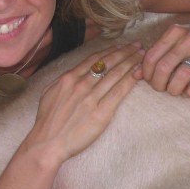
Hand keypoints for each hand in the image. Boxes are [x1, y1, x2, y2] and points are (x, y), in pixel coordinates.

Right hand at [23, 42, 143, 164]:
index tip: (121, 46)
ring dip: (131, 62)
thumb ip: (64, 82)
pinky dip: (130, 80)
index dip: (110, 51)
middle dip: (125, 52)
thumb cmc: (47, 122)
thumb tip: (74, 74)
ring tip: (142, 55)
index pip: (94, 59)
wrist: (47, 143)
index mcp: (68, 78)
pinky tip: (139, 73)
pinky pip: (119, 92)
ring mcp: (91, 98)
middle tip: (138, 45)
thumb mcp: (49, 93)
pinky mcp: (101, 113)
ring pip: (115, 74)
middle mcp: (81, 85)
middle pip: (108, 63)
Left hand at [141, 22, 189, 96]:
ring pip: (180, 78)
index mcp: (175, 33)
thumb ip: (156, 54)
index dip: (146, 73)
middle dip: (158, 84)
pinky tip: (189, 91)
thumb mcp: (174, 40)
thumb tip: (134, 74)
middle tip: (161, 88)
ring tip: (175, 90)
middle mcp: (188, 40)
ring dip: (174, 90)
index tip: (150, 80)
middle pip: (163, 69)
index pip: (151, 57)